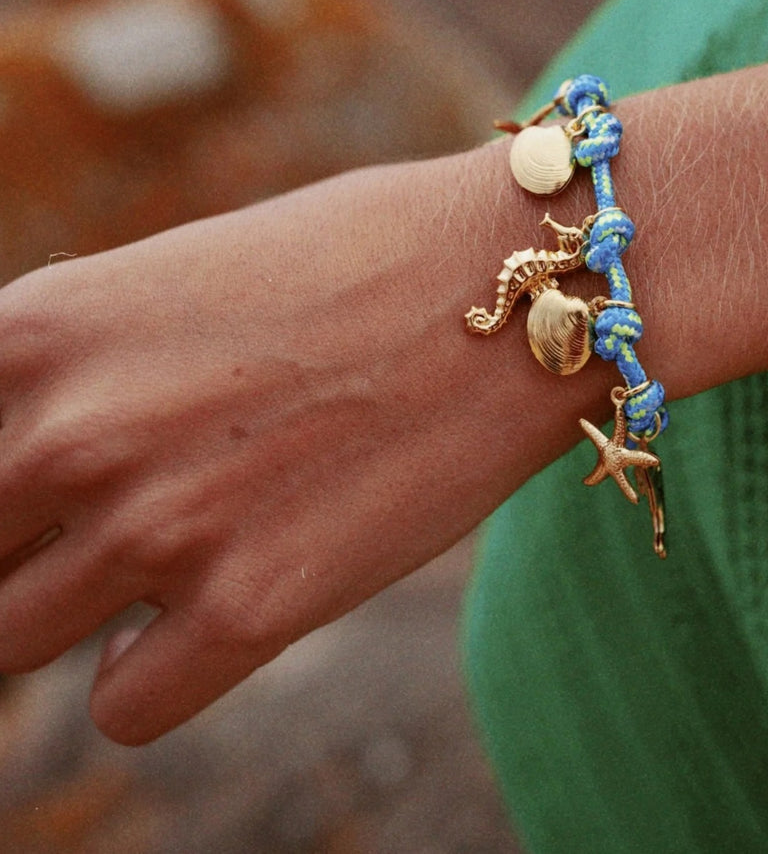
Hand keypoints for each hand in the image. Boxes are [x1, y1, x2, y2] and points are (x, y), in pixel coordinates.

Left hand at [0, 148, 603, 743]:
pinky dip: (155, 670)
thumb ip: (84, 360)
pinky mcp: (253, 610)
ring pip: (14, 644)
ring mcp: (157, 529)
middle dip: (27, 544)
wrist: (523, 287)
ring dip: (84, 609)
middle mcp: (69, 434)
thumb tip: (31, 444)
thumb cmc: (365, 256)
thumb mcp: (183, 275)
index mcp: (34, 329)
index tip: (37, 498)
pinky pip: (123, 706)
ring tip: (178, 551)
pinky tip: (223, 602)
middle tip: (112, 518)